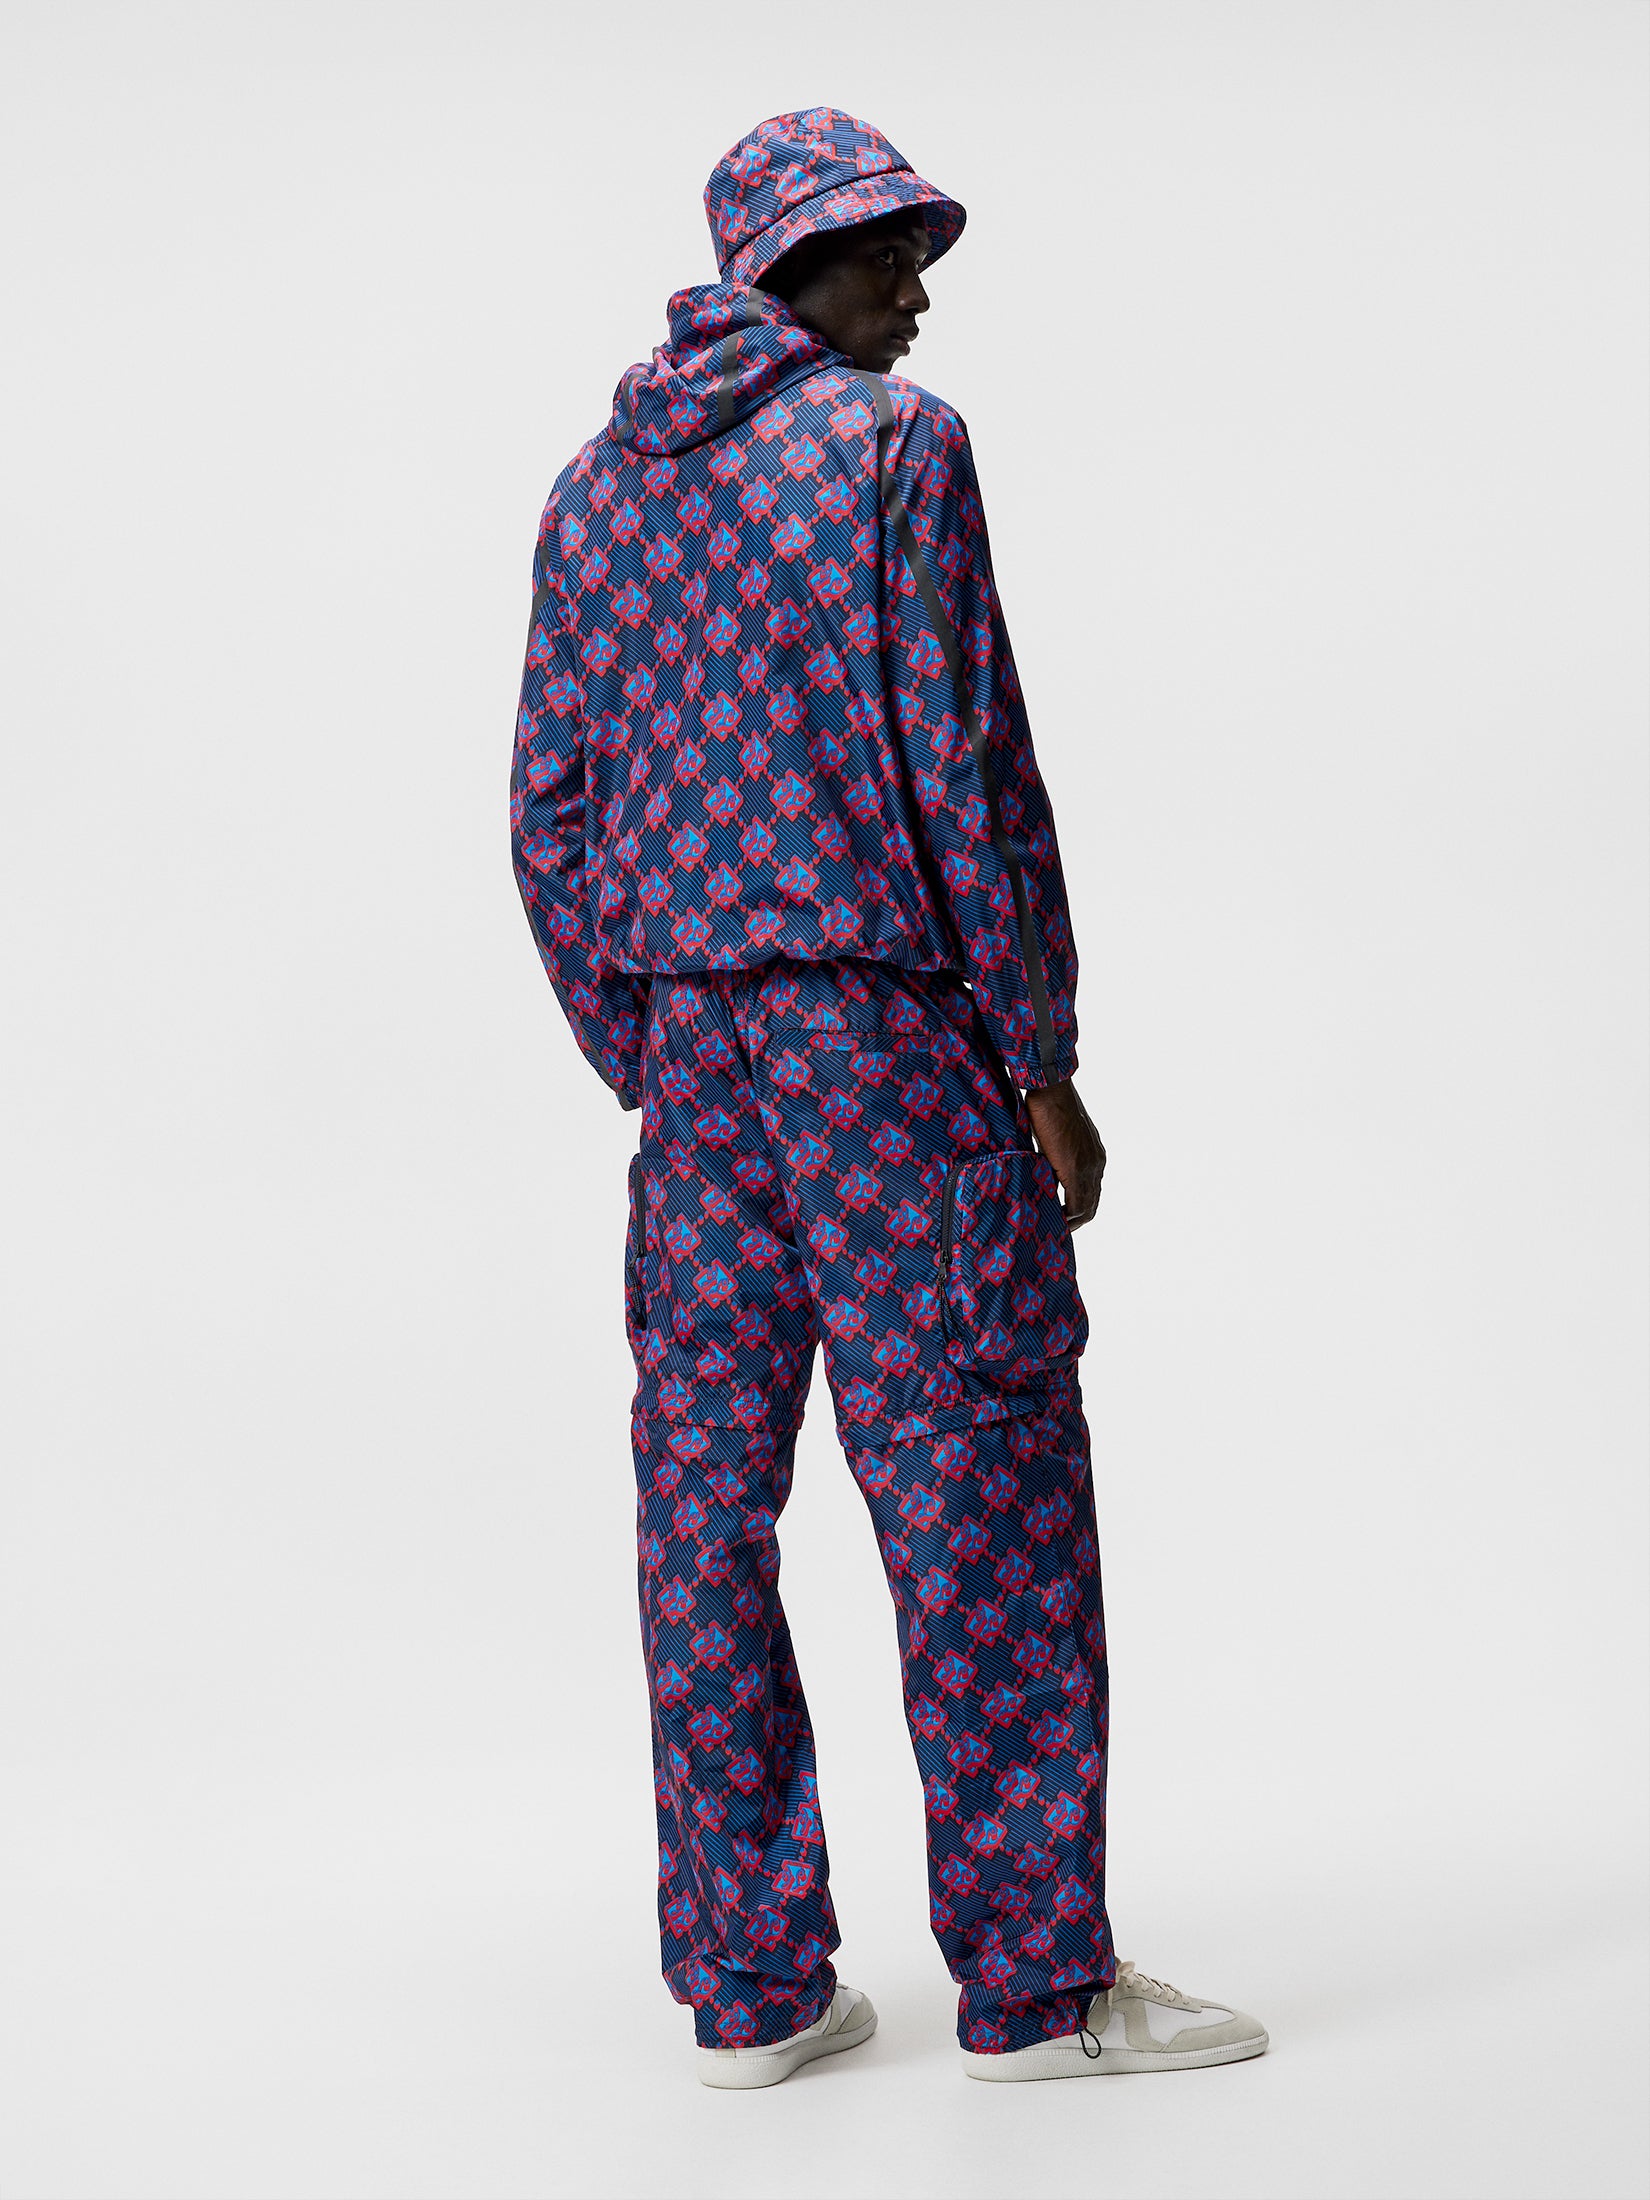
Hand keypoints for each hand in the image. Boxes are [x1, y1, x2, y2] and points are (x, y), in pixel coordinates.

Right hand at [1024, 1079, 1105, 1229]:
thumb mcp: (1056, 1133)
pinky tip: (1054, 1222)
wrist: (1051, 1088)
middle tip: (1058, 1230)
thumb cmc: (1049, 1103)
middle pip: (1092, 1203)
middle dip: (1076, 1220)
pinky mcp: (1075, 1171)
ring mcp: (1089, 1168)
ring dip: (1072, 1222)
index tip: (1062, 1214)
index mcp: (1094, 1153)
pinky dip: (1067, 1218)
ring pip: (1087, 1208)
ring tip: (1055, 1230)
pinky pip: (1076, 1205)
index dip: (1079, 1206)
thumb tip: (1039, 1166)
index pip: (1091, 1189)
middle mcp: (1097, 1163)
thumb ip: (1054, 1153)